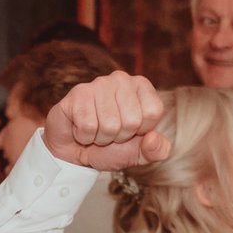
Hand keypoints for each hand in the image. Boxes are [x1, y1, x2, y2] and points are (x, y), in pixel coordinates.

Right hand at [41, 71, 169, 170]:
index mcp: (142, 86)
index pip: (153, 112)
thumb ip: (157, 150)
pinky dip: (84, 136)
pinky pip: (88, 126)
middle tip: (109, 132)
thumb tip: (152, 138)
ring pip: (110, 125)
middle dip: (119, 136)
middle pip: (132, 121)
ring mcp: (98, 84)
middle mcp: (122, 79)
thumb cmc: (110, 147)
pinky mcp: (78, 94)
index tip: (128, 130)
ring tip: (95, 130)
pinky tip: (81, 128)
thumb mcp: (139, 153)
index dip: (140, 131)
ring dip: (101, 137)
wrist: (75, 153)